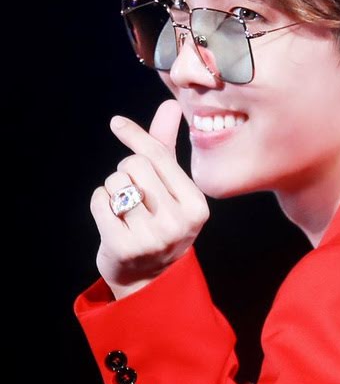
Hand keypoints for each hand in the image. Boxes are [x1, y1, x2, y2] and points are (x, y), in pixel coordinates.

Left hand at [91, 99, 208, 299]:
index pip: (157, 156)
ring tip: (126, 210)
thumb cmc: (161, 223)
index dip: (135, 136)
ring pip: (114, 183)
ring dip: (112, 191)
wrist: (149, 279)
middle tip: (134, 194)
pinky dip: (100, 204)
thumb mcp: (171, 187)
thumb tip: (170, 104)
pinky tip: (113, 221)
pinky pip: (99, 202)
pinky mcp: (123, 247)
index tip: (116, 123)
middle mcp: (177, 222)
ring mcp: (151, 237)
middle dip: (126, 173)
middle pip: (133, 165)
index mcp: (195, 205)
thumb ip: (167, 147)